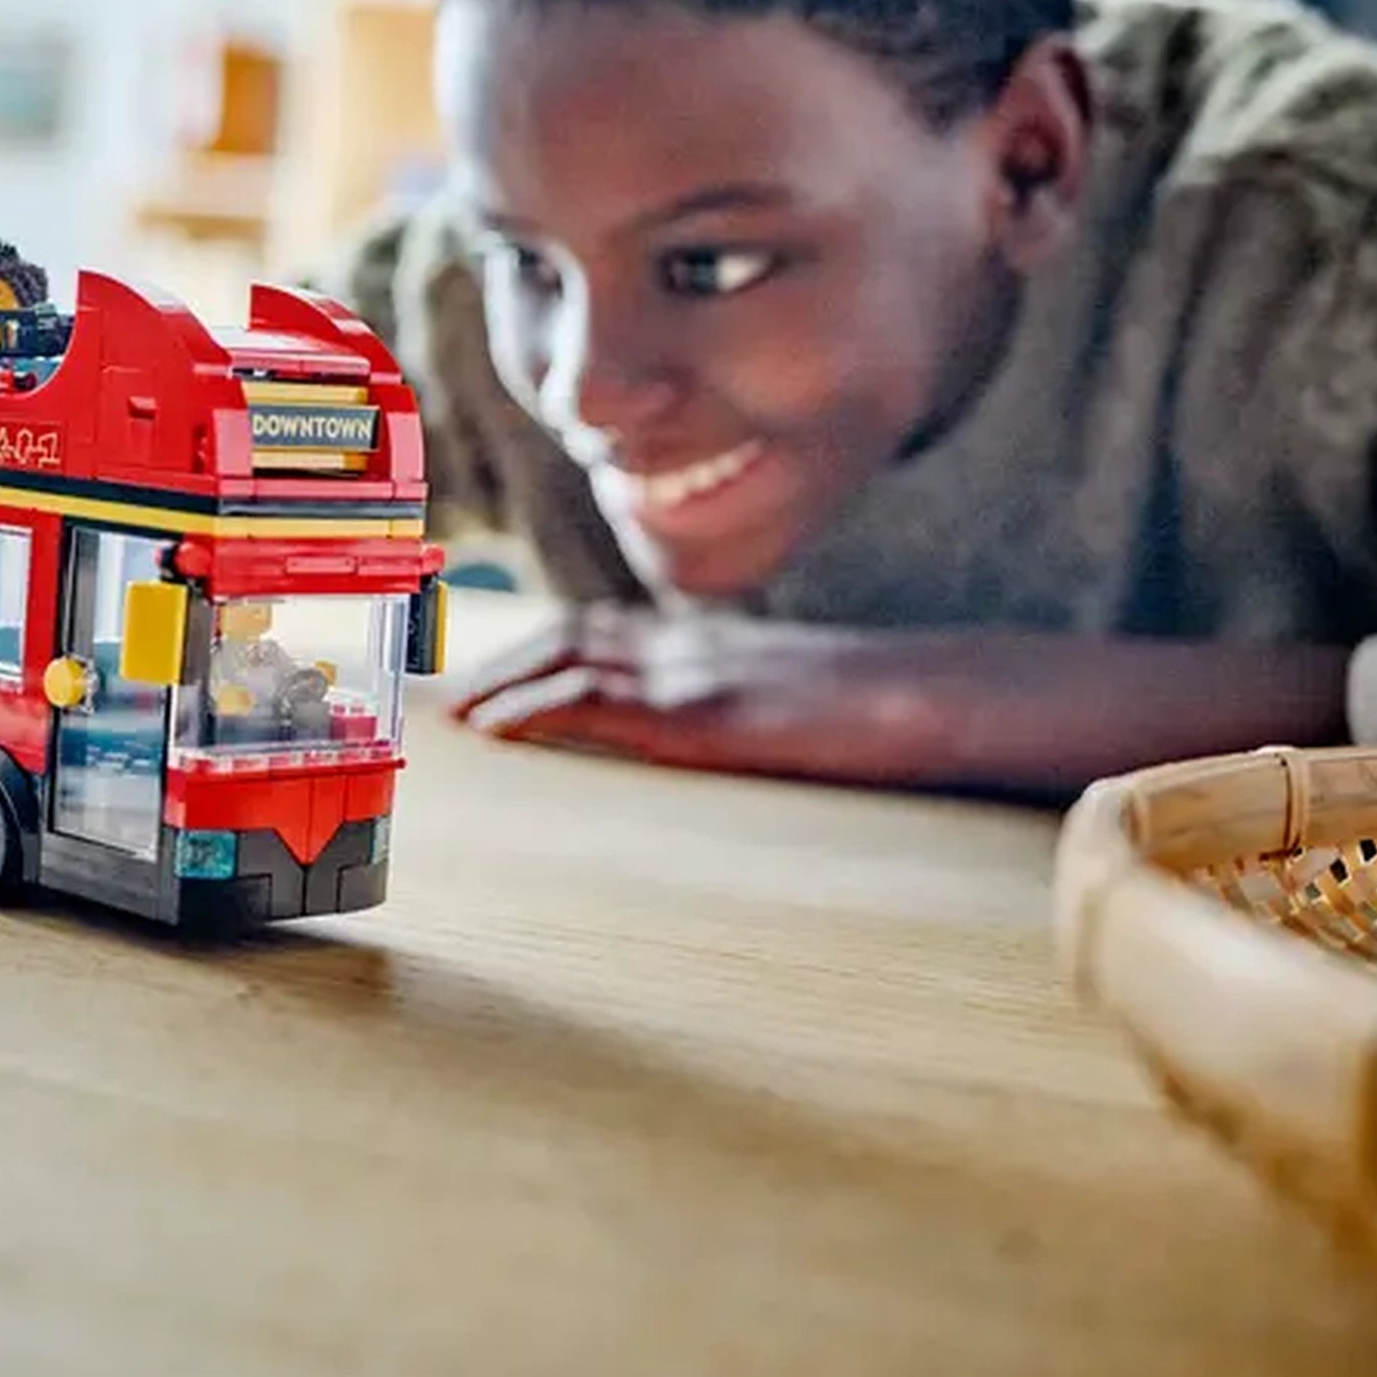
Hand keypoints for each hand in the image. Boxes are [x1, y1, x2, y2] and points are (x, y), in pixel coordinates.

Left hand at [454, 607, 945, 787]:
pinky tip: (499, 733)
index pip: (597, 629)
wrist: (940, 698)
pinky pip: (604, 706)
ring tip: (451, 717)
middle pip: (565, 636)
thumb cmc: (880, 712)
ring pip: (569, 661)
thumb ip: (737, 711)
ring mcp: (695, 674)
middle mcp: (689, 645)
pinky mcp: (707, 714)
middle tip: (437, 699)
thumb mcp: (790, 706)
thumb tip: (709, 746)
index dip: (530, 650)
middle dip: (495, 664)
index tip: (477, 677)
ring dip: (500, 685)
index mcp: (706, 644)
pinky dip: (539, 711)